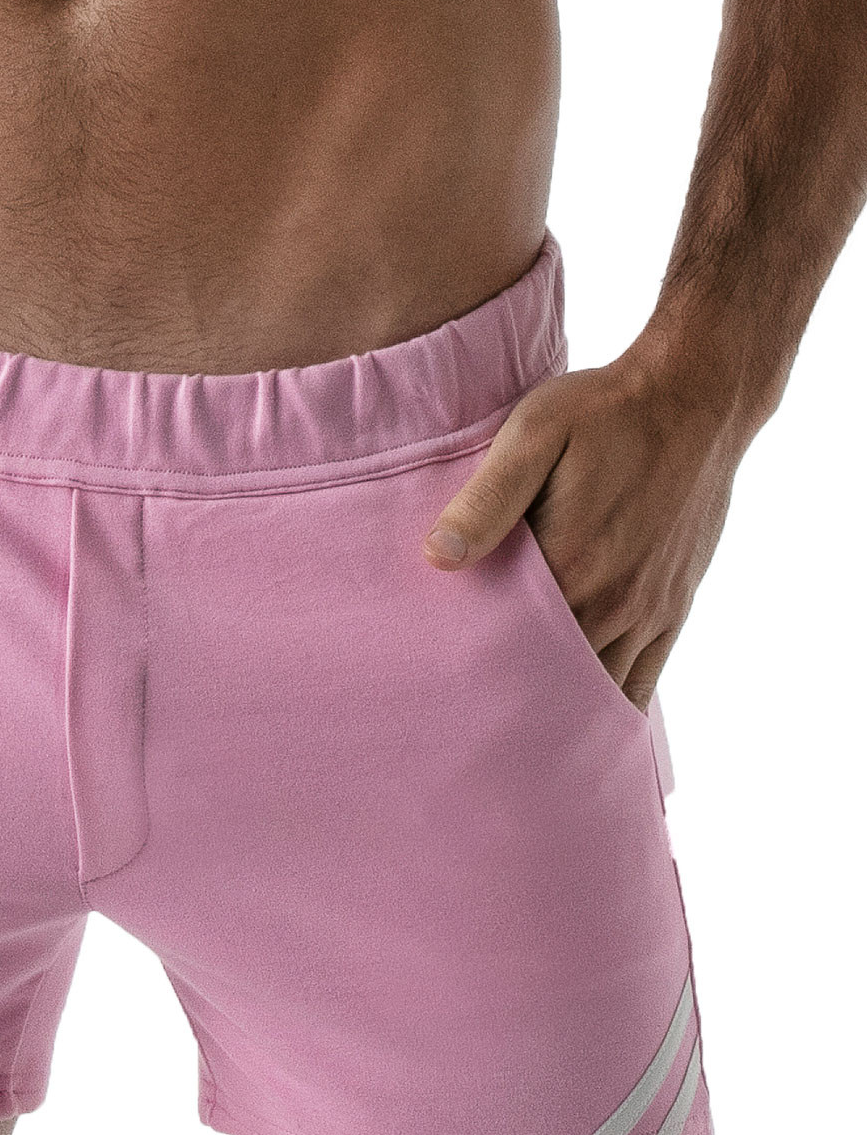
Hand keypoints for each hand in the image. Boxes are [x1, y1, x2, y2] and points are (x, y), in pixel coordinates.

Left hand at [422, 343, 748, 710]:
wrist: (698, 393)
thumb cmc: (604, 410)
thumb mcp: (532, 436)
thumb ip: (485, 501)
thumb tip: (436, 557)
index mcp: (570, 568)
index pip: (510, 652)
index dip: (474, 681)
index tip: (440, 704)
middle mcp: (613, 602)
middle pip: (554, 685)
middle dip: (511, 709)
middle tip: (466, 736)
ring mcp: (649, 610)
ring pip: (599, 692)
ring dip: (559, 715)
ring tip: (514, 741)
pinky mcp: (673, 605)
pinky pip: (644, 679)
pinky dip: (612, 706)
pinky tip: (583, 726)